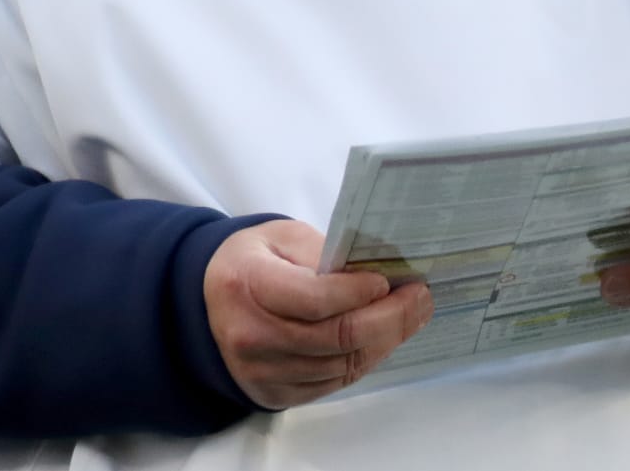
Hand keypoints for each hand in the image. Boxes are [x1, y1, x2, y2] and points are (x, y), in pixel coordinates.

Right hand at [204, 219, 432, 409]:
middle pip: (335, 337)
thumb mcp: (281, 237)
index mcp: (247, 286)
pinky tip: (384, 338)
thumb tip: (376, 270)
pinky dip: (364, 360)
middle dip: (388, 319)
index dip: (357, 292)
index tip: (388, 279)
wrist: (209, 302)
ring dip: (384, 341)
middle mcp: (252, 336)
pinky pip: (332, 383)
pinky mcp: (274, 393)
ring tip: (411, 315)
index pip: (314, 299)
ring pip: (340, 365)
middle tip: (419, 298)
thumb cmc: (252, 262)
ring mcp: (262, 371)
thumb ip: (323, 253)